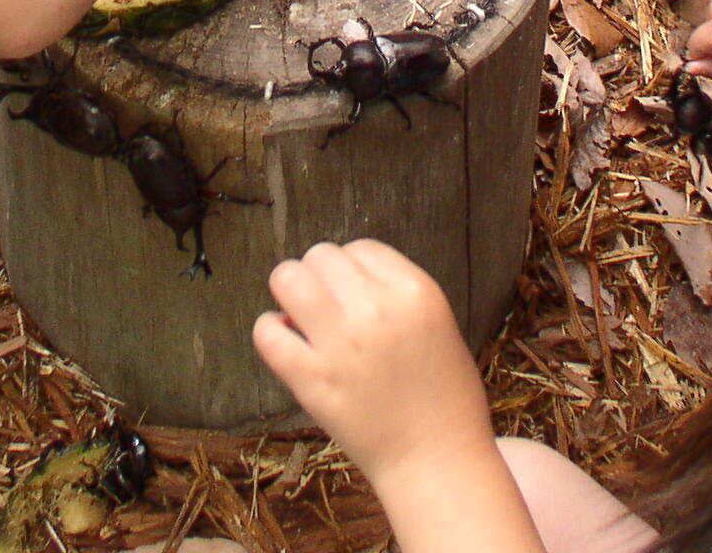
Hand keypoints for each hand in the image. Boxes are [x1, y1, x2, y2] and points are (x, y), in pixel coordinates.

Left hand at [253, 241, 493, 489]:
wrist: (439, 463)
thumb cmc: (444, 399)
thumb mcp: (438, 325)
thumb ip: (395, 294)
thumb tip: (341, 276)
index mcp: (415, 292)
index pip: (361, 248)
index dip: (353, 270)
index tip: (354, 295)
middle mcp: (376, 310)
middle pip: (320, 255)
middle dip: (319, 277)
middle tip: (326, 308)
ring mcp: (341, 345)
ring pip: (287, 278)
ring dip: (290, 293)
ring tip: (301, 317)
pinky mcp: (312, 381)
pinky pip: (267, 333)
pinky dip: (270, 333)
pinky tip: (288, 345)